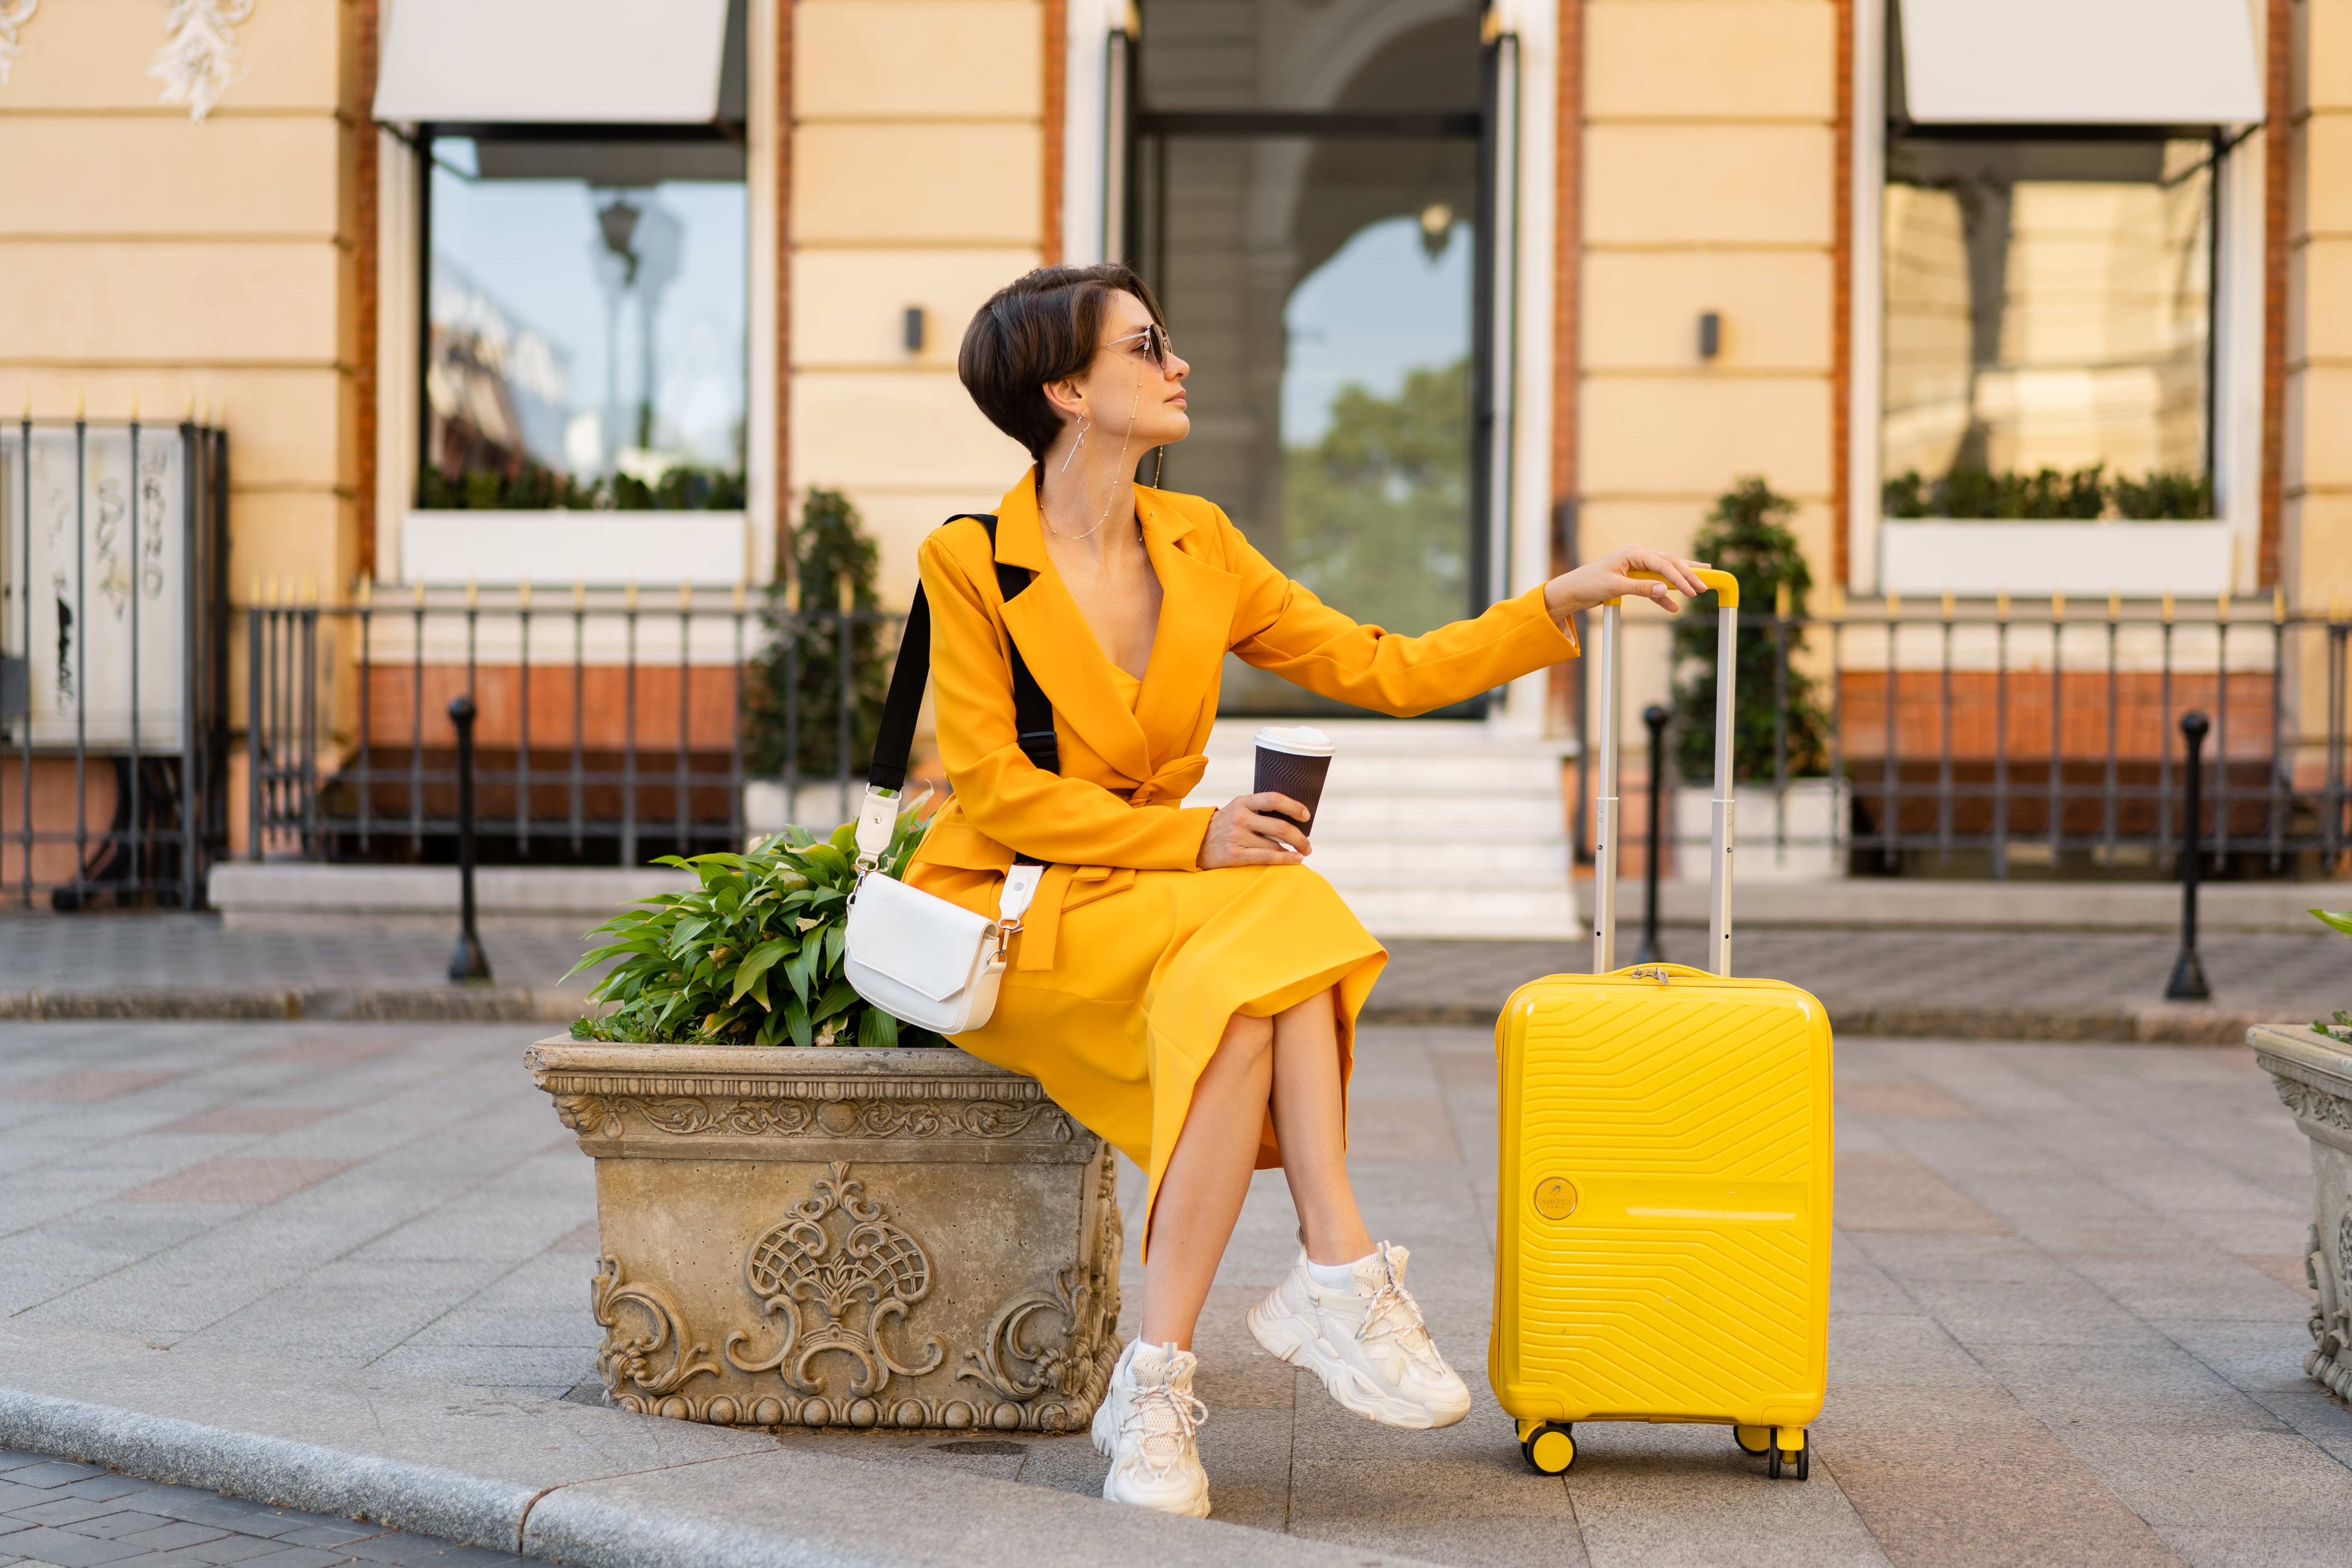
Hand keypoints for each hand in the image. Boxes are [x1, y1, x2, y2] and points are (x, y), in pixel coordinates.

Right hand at [1197, 791, 1310, 867]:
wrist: (1194, 843)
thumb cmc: (1223, 826)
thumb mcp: (1236, 809)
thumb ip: (1258, 809)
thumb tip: (1291, 816)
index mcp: (1242, 802)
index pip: (1273, 799)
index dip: (1293, 807)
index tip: (1306, 816)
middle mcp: (1240, 817)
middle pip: (1279, 826)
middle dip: (1299, 837)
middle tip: (1307, 844)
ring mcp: (1237, 836)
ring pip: (1275, 844)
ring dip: (1294, 850)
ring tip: (1302, 853)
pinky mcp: (1234, 855)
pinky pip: (1267, 857)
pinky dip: (1285, 859)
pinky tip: (1295, 860)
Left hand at [1543, 546, 1711, 625]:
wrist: (1573, 590)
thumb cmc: (1589, 583)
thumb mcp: (1615, 587)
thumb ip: (1641, 588)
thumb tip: (1664, 589)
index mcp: (1634, 553)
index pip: (1664, 564)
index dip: (1681, 577)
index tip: (1694, 590)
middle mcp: (1637, 556)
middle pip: (1669, 564)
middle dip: (1688, 575)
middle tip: (1705, 585)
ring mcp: (1637, 566)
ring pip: (1665, 572)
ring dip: (1681, 581)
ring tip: (1701, 584)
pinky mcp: (1634, 577)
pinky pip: (1654, 585)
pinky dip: (1663, 595)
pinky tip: (1673, 606)